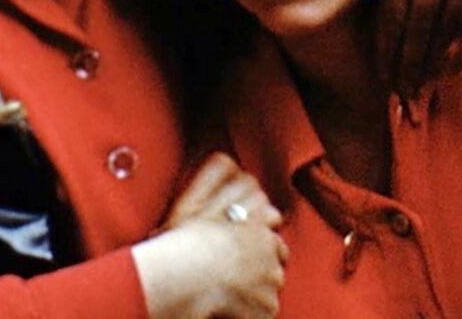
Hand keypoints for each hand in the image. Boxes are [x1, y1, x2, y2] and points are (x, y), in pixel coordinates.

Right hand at [135, 154, 286, 317]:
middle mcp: (269, 247)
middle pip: (277, 252)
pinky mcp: (268, 307)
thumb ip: (214, 177)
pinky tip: (232, 306)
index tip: (238, 242)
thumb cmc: (185, 240)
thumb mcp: (196, 198)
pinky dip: (252, 311)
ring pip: (272, 282)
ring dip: (258, 286)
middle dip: (262, 259)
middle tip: (233, 268)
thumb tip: (226, 158)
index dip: (255, 233)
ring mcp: (271, 278)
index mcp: (255, 221)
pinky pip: (265, 310)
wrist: (184, 276)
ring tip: (230, 288)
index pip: (271, 220)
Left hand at [376, 0, 461, 95]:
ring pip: (448, 27)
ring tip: (421, 87)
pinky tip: (452, 66)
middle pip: (418, 26)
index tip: (382, 77)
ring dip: (433, 62)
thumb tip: (373, 32)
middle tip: (400, 92)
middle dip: (407, 64)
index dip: (386, 50)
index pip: (392, 15)